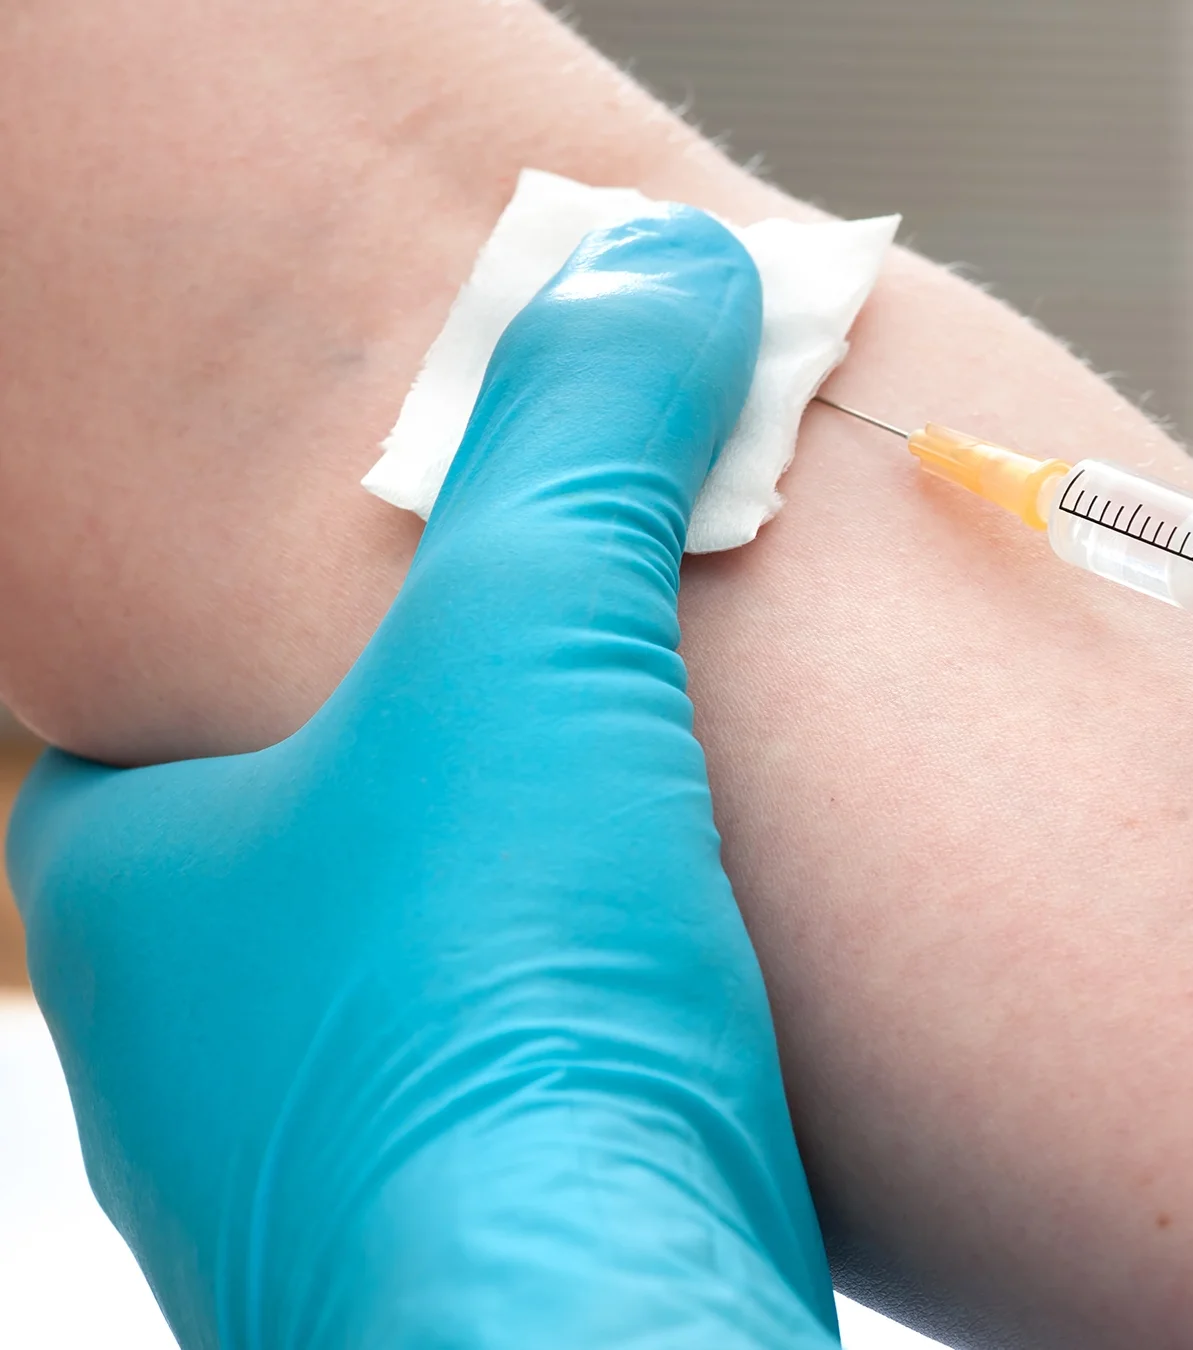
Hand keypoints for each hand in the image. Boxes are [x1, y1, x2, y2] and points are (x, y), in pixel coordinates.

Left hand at [8, 212, 840, 1346]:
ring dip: (545, 935)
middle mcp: (196, 1060)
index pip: (171, 720)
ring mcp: (321, 1182)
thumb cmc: (497, 1007)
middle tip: (605, 712)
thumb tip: (659, 268)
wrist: (594, 1325)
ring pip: (428, 1002)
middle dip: (457, 785)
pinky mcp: (462, 1264)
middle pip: (320, 857)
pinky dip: (608, 1058)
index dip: (316, 638)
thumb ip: (585, 444)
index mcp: (138, 895)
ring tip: (681, 867)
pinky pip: (527, 1116)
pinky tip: (713, 1032)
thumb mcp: (542, 647)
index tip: (457, 596)